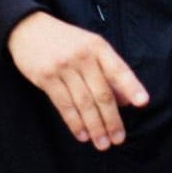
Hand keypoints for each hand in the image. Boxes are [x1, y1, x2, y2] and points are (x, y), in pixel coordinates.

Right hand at [7, 12, 149, 149]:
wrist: (28, 28)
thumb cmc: (65, 41)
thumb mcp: (90, 47)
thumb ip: (108, 70)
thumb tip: (126, 101)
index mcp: (97, 46)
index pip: (118, 69)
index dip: (131, 86)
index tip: (142, 103)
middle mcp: (82, 56)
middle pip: (102, 93)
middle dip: (112, 120)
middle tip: (118, 139)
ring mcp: (63, 67)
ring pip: (84, 103)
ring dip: (94, 126)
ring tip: (102, 143)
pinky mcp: (46, 77)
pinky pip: (64, 105)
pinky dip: (75, 122)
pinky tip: (82, 135)